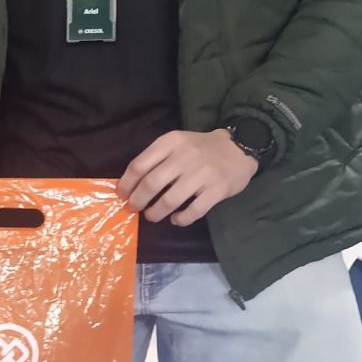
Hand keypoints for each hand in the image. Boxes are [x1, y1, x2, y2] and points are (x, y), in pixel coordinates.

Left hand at [119, 128, 257, 226]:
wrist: (239, 149)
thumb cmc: (201, 148)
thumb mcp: (177, 143)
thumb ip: (156, 158)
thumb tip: (131, 185)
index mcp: (171, 142)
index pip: (140, 164)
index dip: (127, 183)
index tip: (122, 194)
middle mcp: (185, 156)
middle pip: (151, 184)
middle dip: (137, 201)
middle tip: (134, 208)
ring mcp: (202, 174)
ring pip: (170, 200)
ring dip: (155, 213)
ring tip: (152, 216)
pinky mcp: (217, 190)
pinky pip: (193, 211)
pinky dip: (181, 219)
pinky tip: (176, 219)